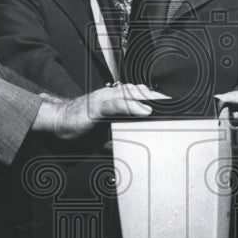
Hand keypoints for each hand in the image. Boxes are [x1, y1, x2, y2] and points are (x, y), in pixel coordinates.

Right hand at [32, 84, 166, 139]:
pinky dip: (130, 106)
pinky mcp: (96, 106)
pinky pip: (115, 104)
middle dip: (160, 98)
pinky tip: (143, 110)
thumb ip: (120, 135)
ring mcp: (105, 98)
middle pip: (142, 93)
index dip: (159, 99)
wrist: (58, 121)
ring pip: (131, 94)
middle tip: (179, 106)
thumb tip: (135, 144)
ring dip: (150, 99)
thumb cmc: (80, 124)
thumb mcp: (106, 133)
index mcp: (117, 99)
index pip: (143, 96)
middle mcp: (113, 94)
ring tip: (166, 105)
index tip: (177, 105)